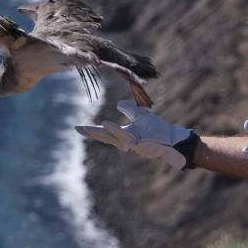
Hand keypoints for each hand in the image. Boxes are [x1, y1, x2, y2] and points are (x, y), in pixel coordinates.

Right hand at [75, 100, 196, 169]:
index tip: (77, 128)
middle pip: (105, 137)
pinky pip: (126, 136)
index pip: (104, 133)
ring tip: (87, 129)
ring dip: (102, 132)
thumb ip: (129, 109)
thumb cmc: (156, 129)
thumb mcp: (140, 115)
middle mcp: (125, 140)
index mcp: (123, 134)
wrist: (170, 139)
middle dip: (91, 133)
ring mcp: (132, 143)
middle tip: (77, 129)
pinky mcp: (139, 143)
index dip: (91, 131)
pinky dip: (116, 130)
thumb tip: (118, 104)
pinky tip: (108, 124)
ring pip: (114, 137)